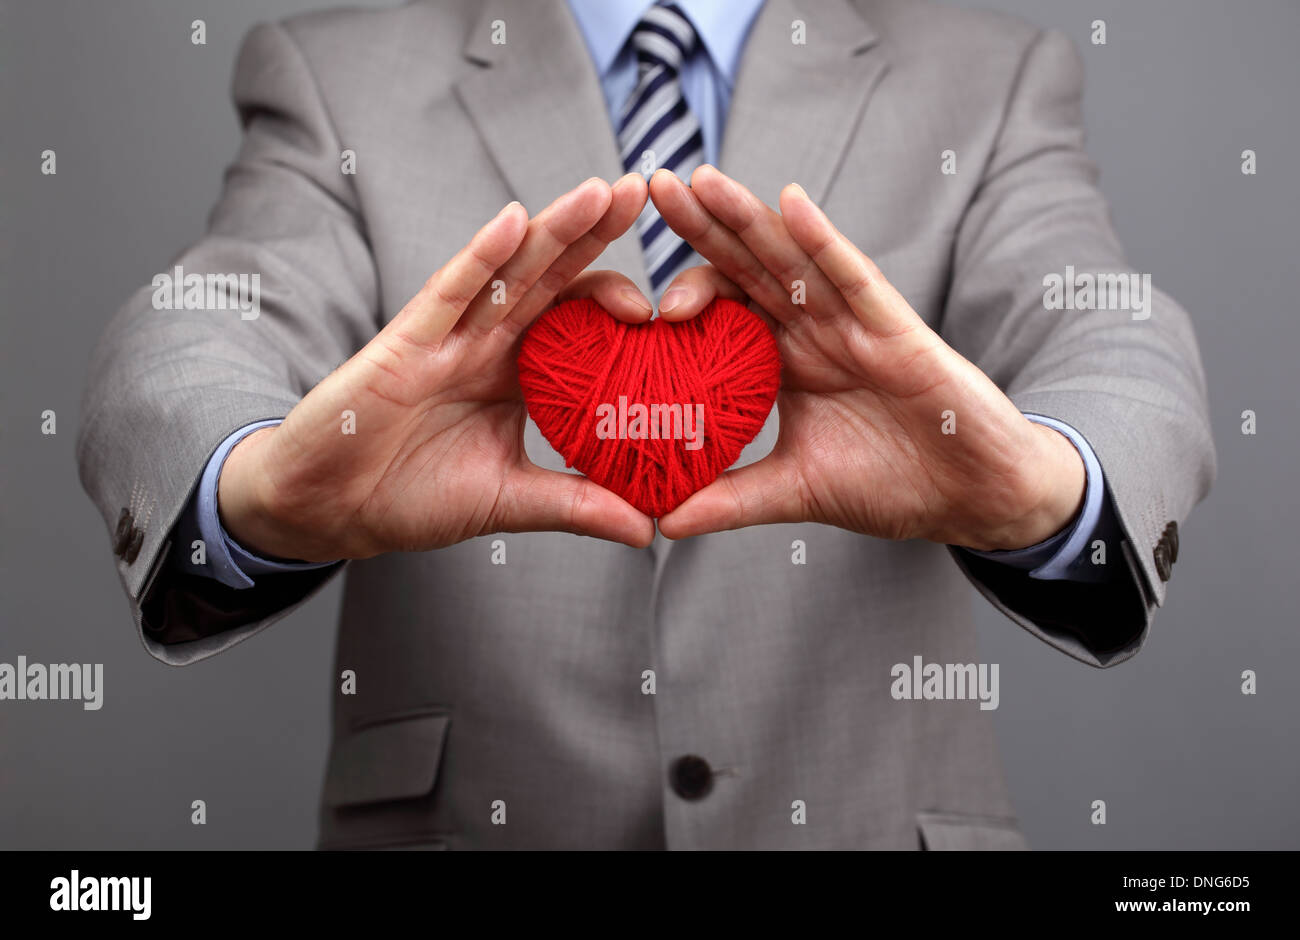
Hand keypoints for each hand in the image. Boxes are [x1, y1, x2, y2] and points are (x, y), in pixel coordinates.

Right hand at [218, 175, 657, 560]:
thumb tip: (650, 529)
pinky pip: (447, 292)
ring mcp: (446, 337)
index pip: (576, 322)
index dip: (620, 300)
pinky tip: (513, 221)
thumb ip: (577, 505)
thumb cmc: (411, 496)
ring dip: (554, 228)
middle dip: (595, 232)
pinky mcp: (404, 343)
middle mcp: (486, 343)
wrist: (330, 510)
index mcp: (515, 373)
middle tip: (642, 189)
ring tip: (602, 191)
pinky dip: (480, 257)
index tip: (676, 299)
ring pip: (508, 270)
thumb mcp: (509, 501)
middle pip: (550, 277)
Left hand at [647, 166, 1084, 550]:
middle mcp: (816, 331)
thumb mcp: (797, 491)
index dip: (683, 289)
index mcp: (788, 362)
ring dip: (748, 218)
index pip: (728, 311)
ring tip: (701, 180)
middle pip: (750, 268)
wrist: (975, 498)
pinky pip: (856, 277)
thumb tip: (664, 523)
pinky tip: (792, 204)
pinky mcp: (899, 329)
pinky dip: (825, 241)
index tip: (627, 287)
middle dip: (702, 226)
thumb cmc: (896, 485)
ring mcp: (856, 324)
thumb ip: (732, 499)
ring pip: (793, 259)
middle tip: (652, 186)